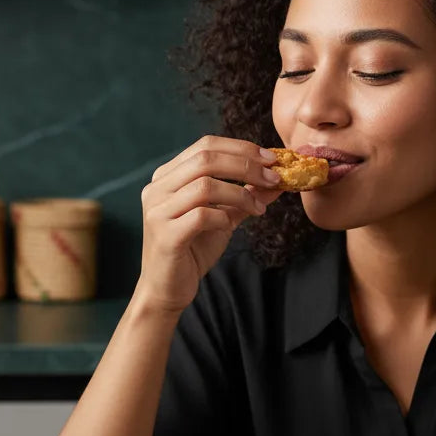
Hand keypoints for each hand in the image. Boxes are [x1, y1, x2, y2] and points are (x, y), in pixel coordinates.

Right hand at [132, 136, 282, 314]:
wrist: (167, 289)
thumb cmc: (192, 251)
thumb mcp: (223, 218)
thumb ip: (245, 197)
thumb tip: (277, 182)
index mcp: (167, 176)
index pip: (205, 145)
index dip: (241, 148)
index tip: (271, 159)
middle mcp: (157, 188)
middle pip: (205, 158)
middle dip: (245, 165)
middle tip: (273, 178)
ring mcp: (158, 210)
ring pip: (205, 185)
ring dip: (240, 193)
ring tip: (258, 208)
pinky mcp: (165, 235)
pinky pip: (201, 215)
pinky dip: (224, 216)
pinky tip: (232, 225)